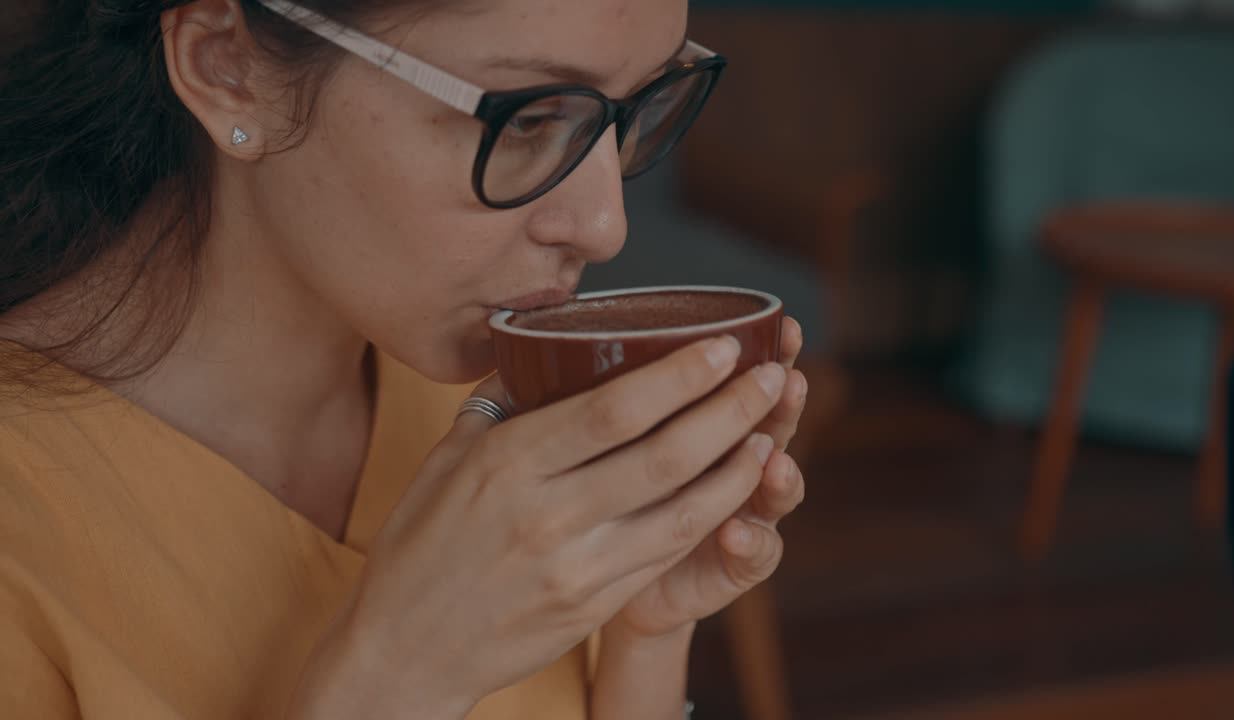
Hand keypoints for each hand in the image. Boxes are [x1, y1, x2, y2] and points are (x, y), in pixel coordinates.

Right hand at [288, 336, 786, 719]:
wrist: (407, 649)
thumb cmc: (421, 544)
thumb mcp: (446, 460)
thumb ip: (500, 406)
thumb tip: (541, 355)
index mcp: (508, 464)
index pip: (614, 411)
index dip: (680, 376)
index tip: (724, 346)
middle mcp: (548, 514)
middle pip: (664, 454)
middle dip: (731, 410)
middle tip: (772, 375)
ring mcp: (577, 566)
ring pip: (682, 509)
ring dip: (738, 467)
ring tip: (771, 429)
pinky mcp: (594, 605)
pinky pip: (667, 551)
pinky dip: (710, 515)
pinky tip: (736, 487)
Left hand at [611, 317, 807, 637]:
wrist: (603, 579)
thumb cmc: (592, 491)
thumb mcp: (602, 440)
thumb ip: (615, 394)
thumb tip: (578, 324)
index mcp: (709, 422)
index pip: (751, 383)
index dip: (774, 356)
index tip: (785, 327)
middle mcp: (736, 464)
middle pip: (776, 428)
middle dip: (784, 405)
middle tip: (787, 380)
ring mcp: (743, 516)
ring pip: (779, 492)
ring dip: (782, 477)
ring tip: (777, 464)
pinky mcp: (734, 569)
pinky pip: (757, 556)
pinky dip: (751, 544)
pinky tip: (735, 535)